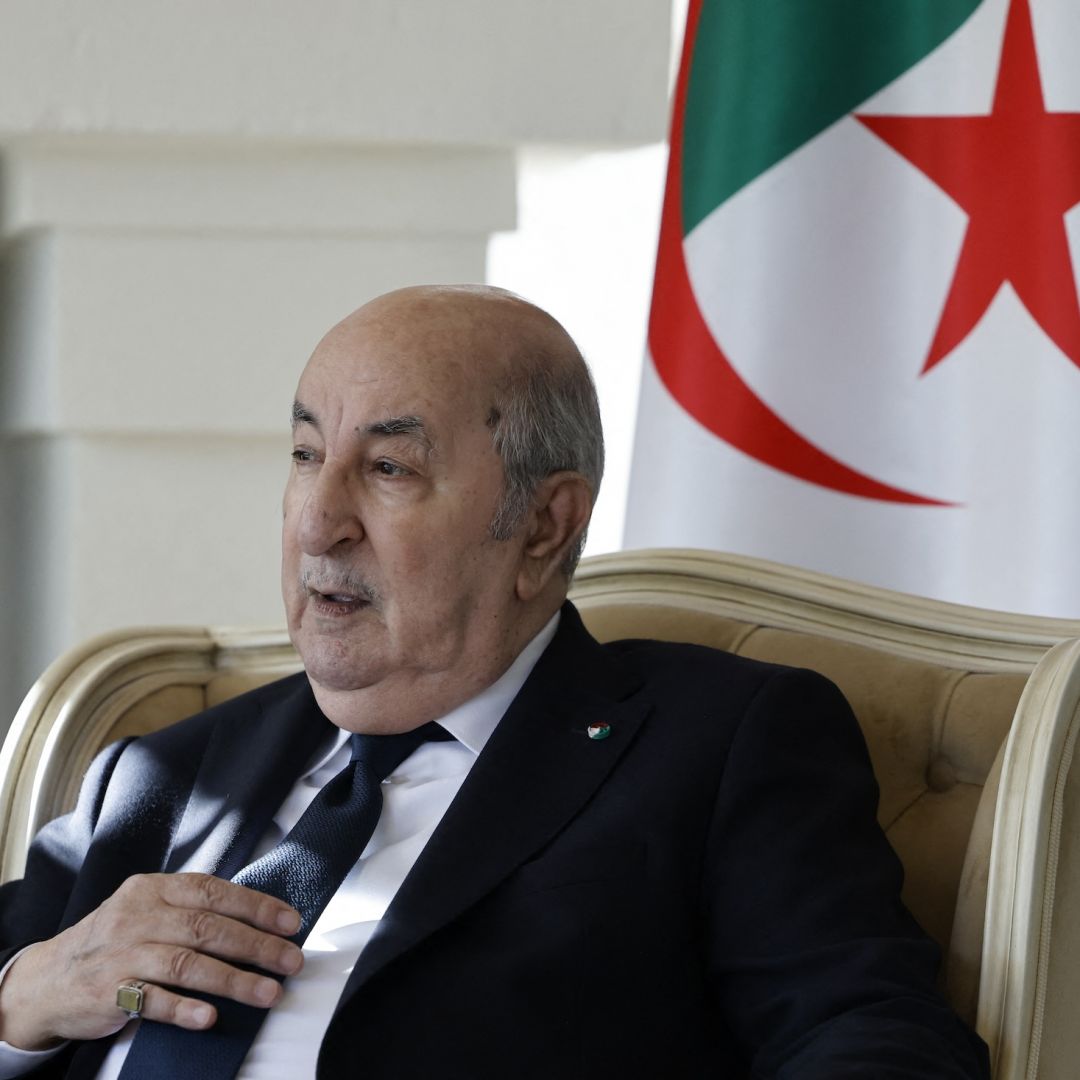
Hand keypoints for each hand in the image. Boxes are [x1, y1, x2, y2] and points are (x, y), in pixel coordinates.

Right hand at [0, 873, 302, 1050]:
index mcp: (154, 889)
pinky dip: (183, 1008)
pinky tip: (210, 1017)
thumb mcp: (147, 909)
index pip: (214, 892)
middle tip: (291, 961)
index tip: (291, 923)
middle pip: (207, 928)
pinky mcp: (108, 992)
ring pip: (186, 963)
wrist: (47, 978)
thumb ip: (191, 908)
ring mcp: (122, 954)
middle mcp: (139, 916)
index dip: (256, 907)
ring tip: (268, 992)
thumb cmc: (115, 940)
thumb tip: (258, 918)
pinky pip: (151, 1000)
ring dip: (233, 979)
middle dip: (257, 945)